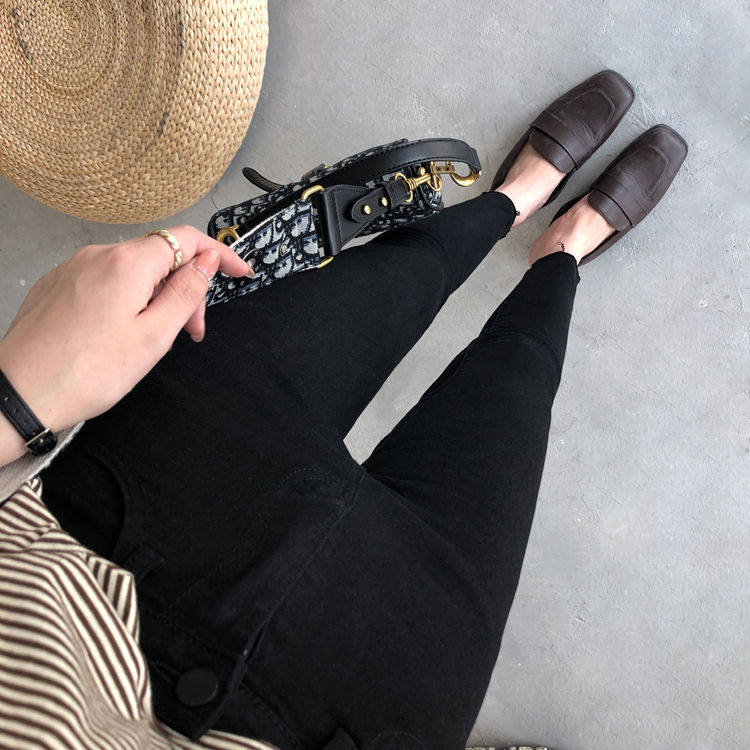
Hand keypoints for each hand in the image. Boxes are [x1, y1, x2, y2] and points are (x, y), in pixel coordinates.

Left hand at [0, 226, 250, 465]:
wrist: (18, 394)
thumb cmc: (87, 372)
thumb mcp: (154, 337)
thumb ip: (186, 292)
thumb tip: (207, 261)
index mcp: (127, 264)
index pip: (186, 239)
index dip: (219, 253)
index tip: (240, 273)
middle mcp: (99, 255)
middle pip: (160, 257)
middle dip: (186, 288)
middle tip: (194, 332)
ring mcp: (74, 268)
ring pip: (134, 271)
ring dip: (157, 297)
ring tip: (157, 339)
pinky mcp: (58, 285)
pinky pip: (107, 280)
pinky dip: (129, 299)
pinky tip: (124, 333)